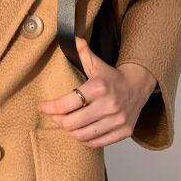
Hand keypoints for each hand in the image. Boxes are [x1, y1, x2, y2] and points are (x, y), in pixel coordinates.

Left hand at [38, 36, 157, 147]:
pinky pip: (96, 143)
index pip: (66, 103)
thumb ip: (83, 52)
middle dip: (58, 120)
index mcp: (99, 87)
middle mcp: (109, 105)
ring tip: (66, 123)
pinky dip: (83, 139)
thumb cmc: (112, 77)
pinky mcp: (124, 131)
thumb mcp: (97, 64)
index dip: (50, 107)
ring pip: (82, 135)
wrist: (139, 86)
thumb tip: (72, 37)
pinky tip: (80, 131)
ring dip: (69, 131)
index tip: (42, 106)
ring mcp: (118, 120)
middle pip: (71, 123)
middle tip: (54, 115)